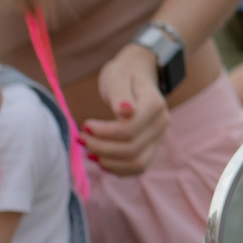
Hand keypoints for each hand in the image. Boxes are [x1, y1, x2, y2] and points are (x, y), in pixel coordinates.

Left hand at [81, 45, 171, 175]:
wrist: (138, 74)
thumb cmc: (124, 73)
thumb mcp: (117, 76)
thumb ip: (120, 94)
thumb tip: (125, 111)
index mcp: (154, 105)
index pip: (129, 129)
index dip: (104, 132)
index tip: (84, 124)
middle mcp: (161, 124)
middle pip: (131, 149)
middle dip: (102, 148)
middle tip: (81, 138)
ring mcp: (159, 138)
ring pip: (137, 164)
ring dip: (109, 162)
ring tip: (89, 152)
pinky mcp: (152, 147)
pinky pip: (137, 168)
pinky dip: (117, 169)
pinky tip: (100, 160)